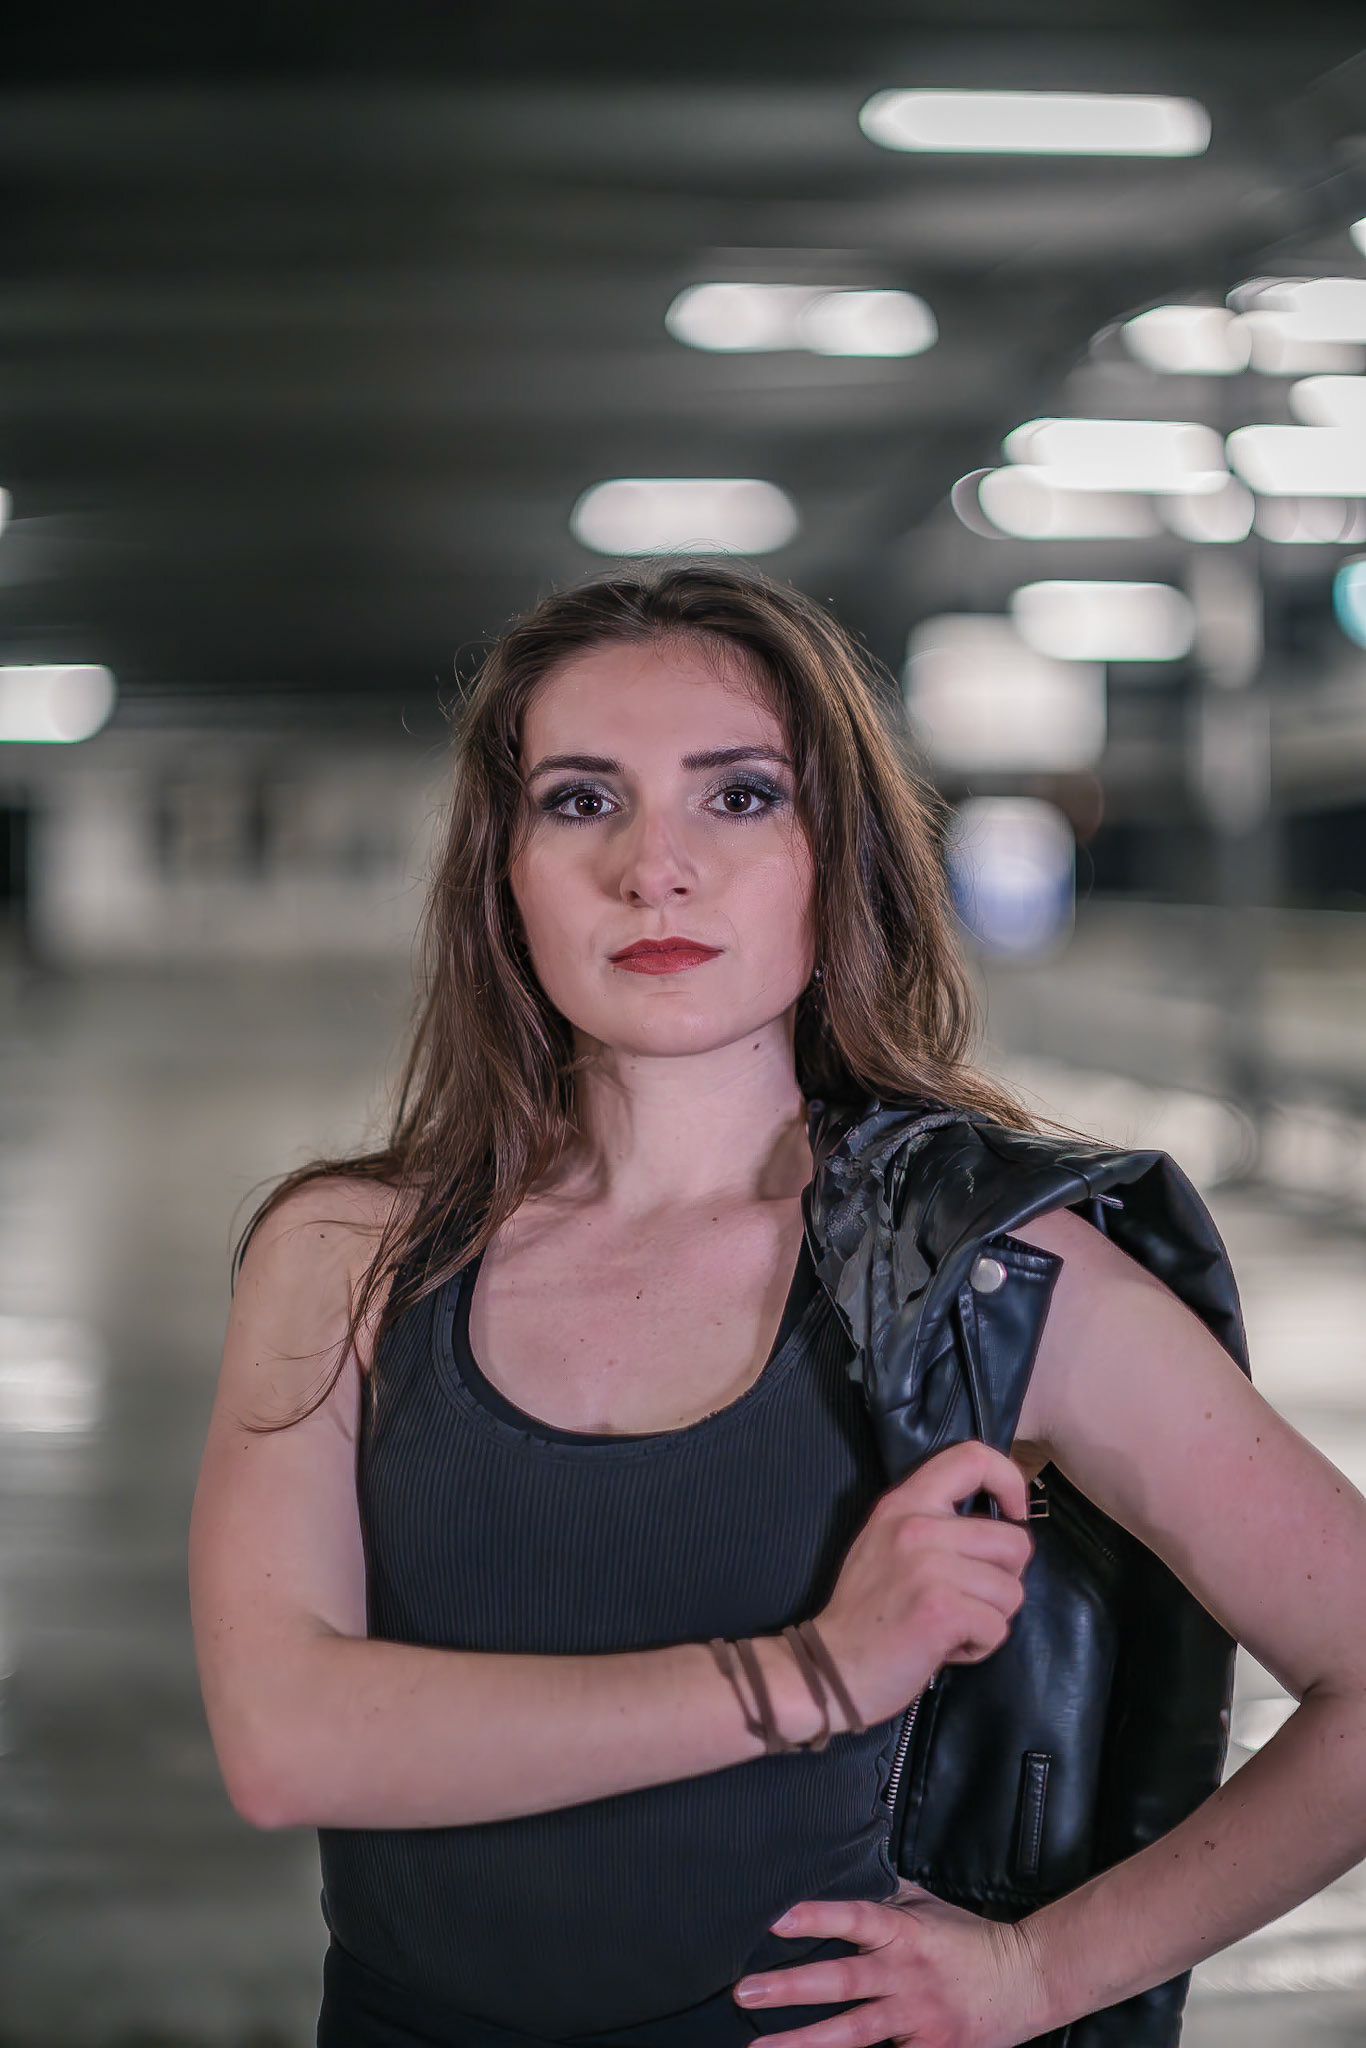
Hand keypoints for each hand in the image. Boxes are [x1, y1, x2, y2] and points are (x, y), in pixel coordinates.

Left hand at [731, 1882, 1051, 2047]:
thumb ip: (884, 1896)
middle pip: (841, 1983)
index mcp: (905, 1931)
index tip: (774, 1920)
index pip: (854, 1918)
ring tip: (759, 2047)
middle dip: (789, 1989)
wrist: (1026, 1981)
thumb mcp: (926, 1906)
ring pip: (852, 2033)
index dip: (815, 1918)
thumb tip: (840, 1868)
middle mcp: (906, 1975)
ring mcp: (917, 2018)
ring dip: (802, 2041)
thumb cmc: (969, 1939)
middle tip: (745, 1993)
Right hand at [815, 1441, 1032, 1727]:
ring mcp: (930, 1567)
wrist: (829, 1668)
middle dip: (1004, 1580)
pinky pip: (997, 1627)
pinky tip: (946, 1648)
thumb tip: (1000, 1521)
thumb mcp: (886, 1543)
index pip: (972, 1457)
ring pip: (1012, 1591)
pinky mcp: (942, 1609)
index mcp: (905, 1503)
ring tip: (951, 1626)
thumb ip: (934, 1522)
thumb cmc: (866, 1611)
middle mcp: (917, 1526)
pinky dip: (980, 1647)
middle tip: (967, 1599)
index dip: (1009, 1480)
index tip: (1011, 1513)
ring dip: (990, 1618)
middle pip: (1015, 1541)